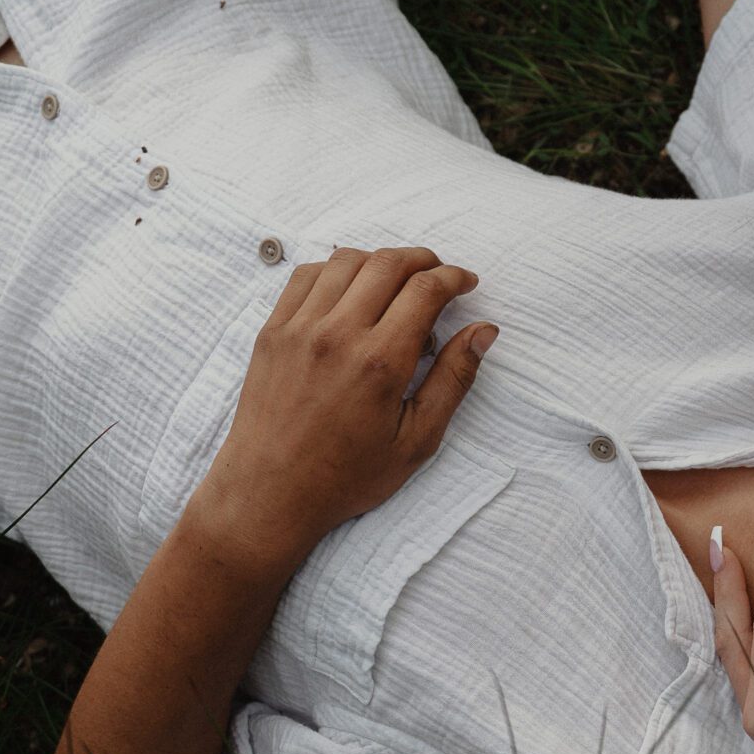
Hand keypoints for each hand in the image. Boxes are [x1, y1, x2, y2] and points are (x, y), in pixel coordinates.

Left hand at [187, 246, 495, 567]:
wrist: (270, 493)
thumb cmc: (346, 476)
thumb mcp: (416, 440)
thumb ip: (454, 379)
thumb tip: (484, 331)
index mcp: (380, 362)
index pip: (426, 289)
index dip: (455, 277)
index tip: (467, 283)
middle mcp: (338, 335)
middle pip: (388, 263)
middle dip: (424, 261)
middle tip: (440, 276)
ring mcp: (300, 329)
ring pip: (347, 260)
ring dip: (380, 261)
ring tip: (397, 281)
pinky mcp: (273, 331)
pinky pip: (306, 276)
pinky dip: (336, 269)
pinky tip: (352, 289)